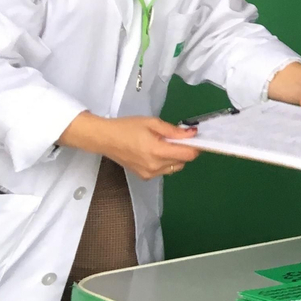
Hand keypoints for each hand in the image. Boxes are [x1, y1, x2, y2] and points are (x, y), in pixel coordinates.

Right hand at [59, 112, 200, 179]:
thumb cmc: (127, 127)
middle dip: (184, 150)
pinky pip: (164, 171)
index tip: (194, 138)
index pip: (187, 155)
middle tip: (174, 138)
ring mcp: (149, 174)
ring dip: (175, 157)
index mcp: (157, 151)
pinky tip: (154, 152)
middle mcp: (155, 166)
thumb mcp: (152, 123)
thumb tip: (192, 133)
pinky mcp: (144, 177)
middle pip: (183, 162)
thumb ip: (173, 131)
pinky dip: (165, 162)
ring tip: (162, 144)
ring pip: (175, 167)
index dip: (195, 146)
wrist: (105, 139)